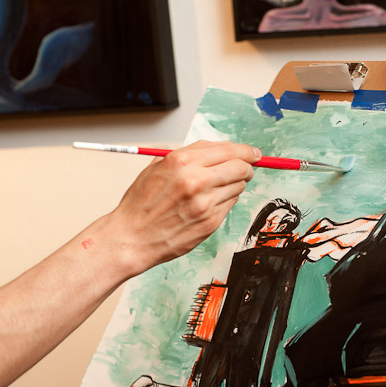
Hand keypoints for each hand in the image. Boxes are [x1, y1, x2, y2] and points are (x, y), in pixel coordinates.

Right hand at [108, 141, 260, 274]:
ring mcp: (205, 203)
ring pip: (239, 187)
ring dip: (235, 185)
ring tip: (217, 188)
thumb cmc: (142, 203)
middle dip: (247, 167)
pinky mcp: (211, 222)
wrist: (132, 237)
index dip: (246, 151)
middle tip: (247, 169)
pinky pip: (231, 204)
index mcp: (182, 162)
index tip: (254, 154)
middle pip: (241, 168)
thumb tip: (221, 149)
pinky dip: (226, 201)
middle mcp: (196, 180)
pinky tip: (210, 203)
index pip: (229, 150)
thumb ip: (190, 154)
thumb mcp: (159, 166)